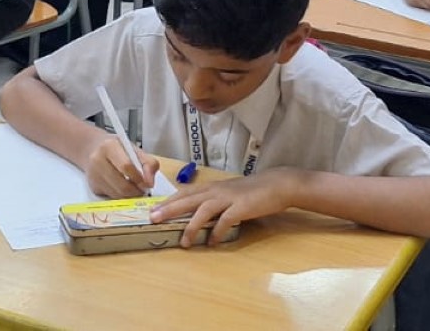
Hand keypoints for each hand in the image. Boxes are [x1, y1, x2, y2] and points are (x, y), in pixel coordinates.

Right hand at [85, 133, 156, 197]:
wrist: (93, 149)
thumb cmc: (117, 149)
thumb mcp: (134, 149)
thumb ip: (148, 163)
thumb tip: (150, 183)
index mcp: (109, 147)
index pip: (126, 166)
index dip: (139, 178)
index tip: (147, 183)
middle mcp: (98, 161)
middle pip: (122, 185)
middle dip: (136, 191)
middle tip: (143, 190)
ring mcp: (94, 176)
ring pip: (118, 195)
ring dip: (130, 195)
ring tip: (135, 188)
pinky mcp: (94, 187)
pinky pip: (112, 197)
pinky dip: (121, 196)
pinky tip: (123, 187)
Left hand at [150, 169, 302, 246]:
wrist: (276, 185)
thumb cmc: (250, 190)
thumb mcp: (227, 192)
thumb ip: (211, 200)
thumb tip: (195, 213)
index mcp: (211, 187)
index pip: (184, 192)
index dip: (168, 201)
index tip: (153, 209)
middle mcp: (216, 190)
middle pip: (187, 199)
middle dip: (169, 209)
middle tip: (153, 219)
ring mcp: (228, 198)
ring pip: (203, 210)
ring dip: (191, 226)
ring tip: (183, 242)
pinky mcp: (241, 207)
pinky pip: (225, 221)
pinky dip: (217, 233)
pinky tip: (212, 243)